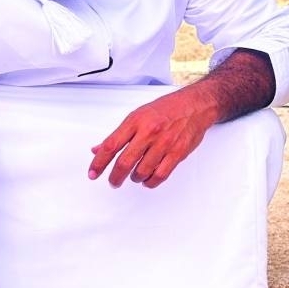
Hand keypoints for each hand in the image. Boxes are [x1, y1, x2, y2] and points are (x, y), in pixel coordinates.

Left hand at [89, 90, 211, 187]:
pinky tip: (147, 180)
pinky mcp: (177, 153)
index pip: (111, 145)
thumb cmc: (166, 109)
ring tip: (134, 176)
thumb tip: (98, 149)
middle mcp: (149, 132)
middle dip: (115, 177)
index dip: (99, 162)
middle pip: (125, 162)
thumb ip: (119, 134)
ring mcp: (164, 143)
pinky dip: (150, 182)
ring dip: (135, 178)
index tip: (93, 173)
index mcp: (136, 121)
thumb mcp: (138, 115)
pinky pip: (160, 175)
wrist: (195, 105)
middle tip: (113, 182)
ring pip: (142, 171)